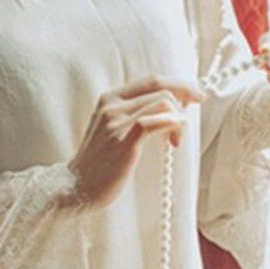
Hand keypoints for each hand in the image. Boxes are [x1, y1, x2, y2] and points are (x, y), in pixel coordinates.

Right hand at [65, 75, 205, 210]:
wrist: (75, 188)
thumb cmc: (97, 166)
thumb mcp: (111, 131)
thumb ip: (132, 116)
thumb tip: (168, 110)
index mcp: (109, 99)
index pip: (152, 80)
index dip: (178, 84)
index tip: (194, 95)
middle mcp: (112, 105)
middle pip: (160, 86)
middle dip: (185, 95)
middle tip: (193, 111)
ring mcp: (117, 121)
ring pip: (163, 102)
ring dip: (179, 118)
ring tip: (175, 140)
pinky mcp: (125, 139)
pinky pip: (158, 121)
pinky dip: (174, 126)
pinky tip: (174, 141)